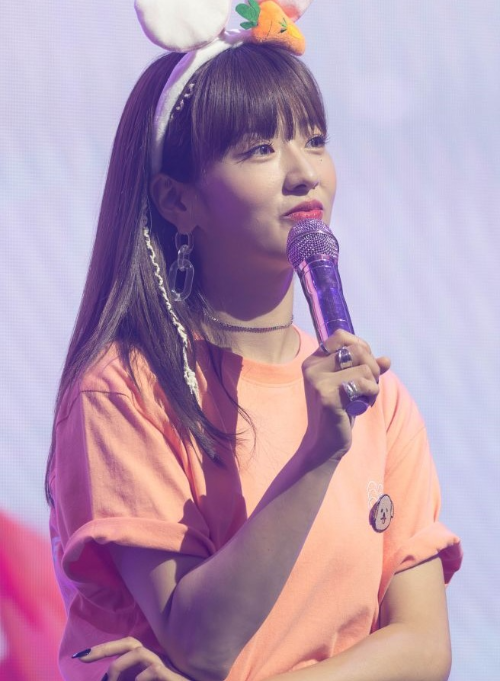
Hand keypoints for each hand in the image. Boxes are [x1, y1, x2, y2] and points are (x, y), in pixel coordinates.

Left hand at [73, 637, 191, 680]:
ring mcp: (166, 665)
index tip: (79, 656)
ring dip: (119, 667)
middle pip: (130, 642)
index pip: (125, 646)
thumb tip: (105, 679)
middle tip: (84, 658)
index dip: (103, 648)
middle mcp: (157, 658)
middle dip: (105, 648)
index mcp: (148, 662)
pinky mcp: (172, 676)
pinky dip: (139, 679)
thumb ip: (128, 679)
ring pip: (139, 653)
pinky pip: (152, 671)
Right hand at [301, 329, 390, 465]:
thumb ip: (366, 369)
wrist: (324, 443)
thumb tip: (386, 360)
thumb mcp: (351, 386)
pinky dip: (371, 392)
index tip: (365, 364)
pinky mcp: (327, 396)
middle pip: (357, 349)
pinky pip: (363, 382)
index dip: (360, 346)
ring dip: (373, 383)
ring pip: (364, 367)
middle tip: (371, 384)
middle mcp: (312, 367)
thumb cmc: (338, 412)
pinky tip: (364, 405)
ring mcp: (318, 381)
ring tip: (366, 397)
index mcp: (313, 361)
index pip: (341, 336)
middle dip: (373, 366)